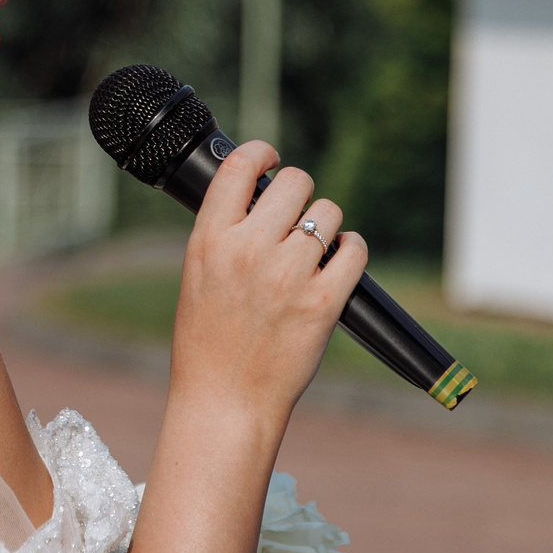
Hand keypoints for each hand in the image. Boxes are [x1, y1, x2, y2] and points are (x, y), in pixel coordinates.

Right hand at [171, 143, 368, 426]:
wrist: (225, 400)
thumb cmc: (207, 342)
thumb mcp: (197, 276)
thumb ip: (225, 234)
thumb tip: (262, 197)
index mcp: (209, 240)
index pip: (240, 166)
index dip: (262, 152)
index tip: (272, 158)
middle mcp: (249, 250)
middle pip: (295, 183)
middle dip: (300, 193)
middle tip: (297, 215)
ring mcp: (288, 275)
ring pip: (329, 213)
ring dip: (327, 225)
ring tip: (316, 248)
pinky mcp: (323, 302)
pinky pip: (354, 249)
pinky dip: (352, 250)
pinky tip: (340, 260)